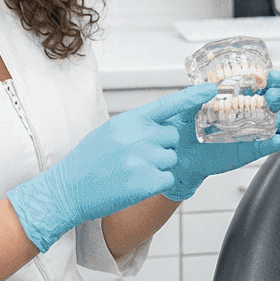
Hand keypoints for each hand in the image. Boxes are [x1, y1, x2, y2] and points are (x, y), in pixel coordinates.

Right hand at [7, 85, 217, 251]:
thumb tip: (160, 125)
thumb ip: (136, 126)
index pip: (167, 104)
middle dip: (162, 146)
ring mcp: (143, 159)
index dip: (192, 97)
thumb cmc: (87, 161)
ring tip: (131, 171)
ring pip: (171, 158)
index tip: (211, 91)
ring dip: (158, 166)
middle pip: (172, 136)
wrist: (68, 189)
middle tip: (137, 156)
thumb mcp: (109, 132)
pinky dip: (155, 183)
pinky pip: (167, 178)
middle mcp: (138, 136)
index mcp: (129, 120)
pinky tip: (135, 184)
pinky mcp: (146, 182)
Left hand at [161, 69, 279, 200]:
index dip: (269, 78)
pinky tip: (275, 139)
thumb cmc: (183, 125)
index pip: (258, 83)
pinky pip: (266, 146)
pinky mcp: (248, 150)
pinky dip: (274, 143)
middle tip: (272, 95)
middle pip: (272, 101)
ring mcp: (249, 131)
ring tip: (278, 118)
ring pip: (276, 123)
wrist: (178, 152)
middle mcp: (246, 111)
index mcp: (235, 95)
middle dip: (277, 95)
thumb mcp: (185, 105)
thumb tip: (210, 87)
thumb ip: (194, 94)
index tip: (271, 75)